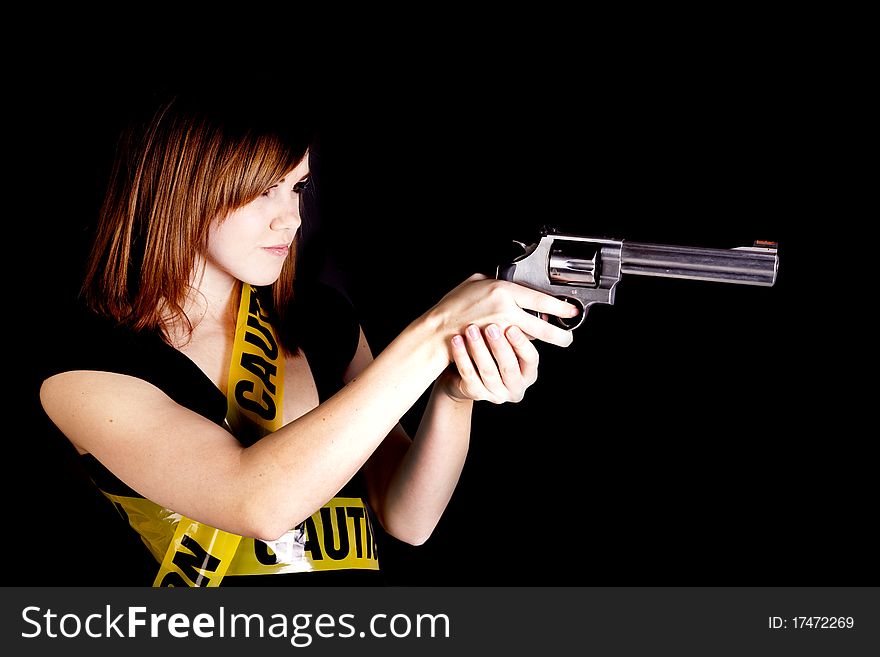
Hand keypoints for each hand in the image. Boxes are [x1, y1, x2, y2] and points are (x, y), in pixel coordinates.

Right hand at [429, 273, 578, 349]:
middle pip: (542, 326)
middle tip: (568, 337)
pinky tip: (527, 345)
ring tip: (556, 342)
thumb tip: (511, 284)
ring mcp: (500, 331)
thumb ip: (494, 281)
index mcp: (502, 290)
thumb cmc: (453, 305)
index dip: (560, 307)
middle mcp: (504, 310)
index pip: (540, 299)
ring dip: (545, 342)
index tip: (571, 310)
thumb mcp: (475, 282)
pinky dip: (523, 346)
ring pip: (532, 339)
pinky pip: (515, 347)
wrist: (437, 329)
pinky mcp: (495, 348)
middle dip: (559, 334)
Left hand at [440, 322, 539, 403]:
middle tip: (491, 327)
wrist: (464, 373)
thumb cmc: (491, 350)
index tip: (511, 327)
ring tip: (471, 329)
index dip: (521, 344)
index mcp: (528, 373)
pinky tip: (456, 340)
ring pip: (488, 372)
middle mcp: (515, 387)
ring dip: (479, 349)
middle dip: (499, 346)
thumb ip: (515, 330)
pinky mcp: (476, 394)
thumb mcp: (506, 342)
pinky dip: (462, 357)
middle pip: (509, 367)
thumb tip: (525, 308)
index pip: (531, 359)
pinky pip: (468, 375)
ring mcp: (496, 394)